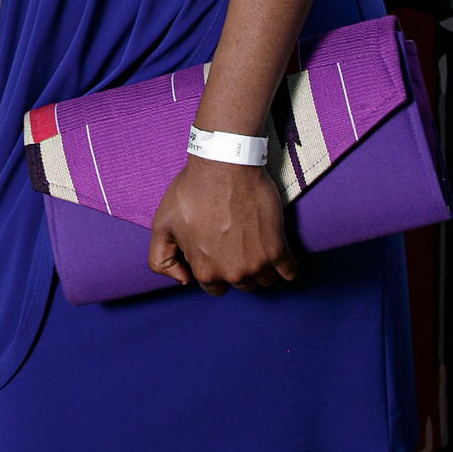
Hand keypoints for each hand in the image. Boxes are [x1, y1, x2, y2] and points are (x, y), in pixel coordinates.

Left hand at [148, 158, 297, 294]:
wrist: (224, 164)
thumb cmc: (193, 190)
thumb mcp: (162, 224)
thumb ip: (161, 259)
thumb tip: (183, 281)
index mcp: (204, 270)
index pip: (213, 287)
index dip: (214, 268)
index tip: (217, 249)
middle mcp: (231, 273)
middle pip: (240, 284)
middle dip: (236, 267)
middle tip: (234, 241)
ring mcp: (257, 264)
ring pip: (264, 280)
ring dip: (261, 267)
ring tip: (253, 241)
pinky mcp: (278, 249)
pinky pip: (291, 273)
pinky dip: (287, 267)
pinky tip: (278, 253)